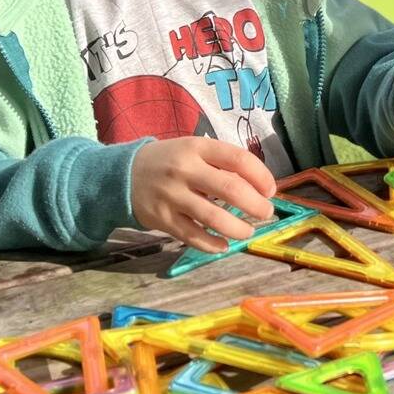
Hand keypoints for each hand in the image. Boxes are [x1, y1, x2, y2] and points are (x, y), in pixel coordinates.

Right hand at [130, 136, 276, 252]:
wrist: (123, 174)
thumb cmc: (170, 161)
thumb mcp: (193, 151)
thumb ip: (221, 164)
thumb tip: (259, 186)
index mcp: (197, 148)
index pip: (238, 159)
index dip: (261, 176)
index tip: (270, 190)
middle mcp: (185, 170)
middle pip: (230, 189)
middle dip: (255, 205)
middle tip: (266, 213)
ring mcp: (172, 195)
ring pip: (213, 217)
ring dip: (238, 228)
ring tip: (248, 231)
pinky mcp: (161, 218)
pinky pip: (192, 236)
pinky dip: (212, 245)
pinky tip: (223, 245)